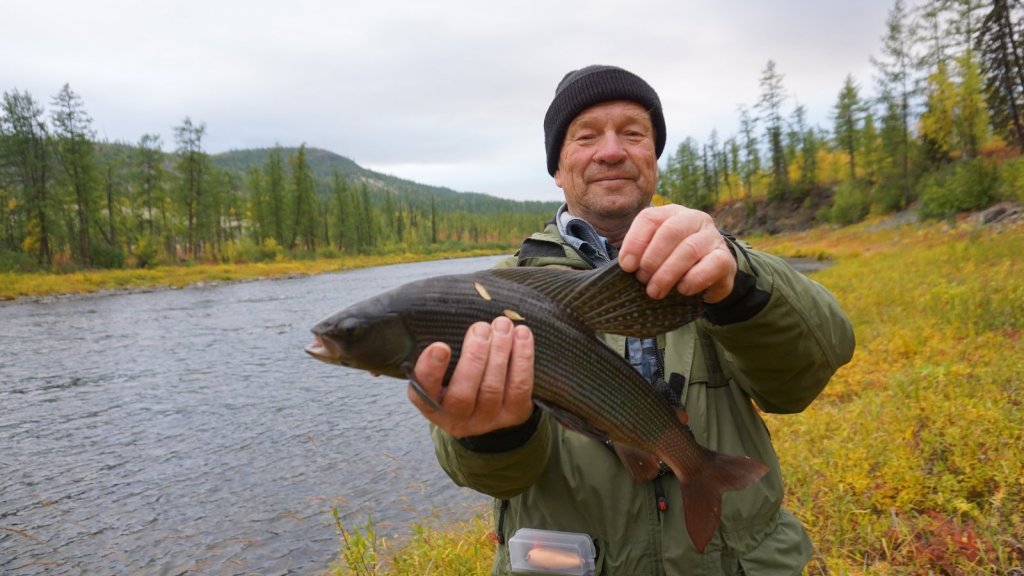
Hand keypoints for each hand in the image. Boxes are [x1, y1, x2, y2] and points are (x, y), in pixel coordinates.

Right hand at [407, 316, 534, 437]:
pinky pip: (519, 387)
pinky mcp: (515, 414)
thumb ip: (440, 352)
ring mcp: (487, 419)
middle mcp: (457, 418)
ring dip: (499, 352)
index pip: (424, 390)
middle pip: (463, 393)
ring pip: (493, 388)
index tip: (440, 346)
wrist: (490, 409)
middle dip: (475, 356)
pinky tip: (522, 335)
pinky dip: (522, 359)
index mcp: (432, 404)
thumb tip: (445, 317)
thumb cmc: (461, 378)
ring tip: (503, 325)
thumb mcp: (442, 372)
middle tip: (481, 327)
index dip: (431, 370)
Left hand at [618, 204, 735, 302]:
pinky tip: (682, 290)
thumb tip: (626, 266)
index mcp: (671, 213)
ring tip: (655, 292)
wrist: (709, 275)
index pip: (650, 218)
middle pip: (670, 231)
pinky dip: (693, 279)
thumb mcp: (654, 253)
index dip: (635, 242)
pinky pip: (711, 265)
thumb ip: (640, 254)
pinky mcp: (726, 258)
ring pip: (689, 249)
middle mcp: (694, 219)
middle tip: (642, 281)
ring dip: (668, 273)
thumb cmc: (673, 262)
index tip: (626, 266)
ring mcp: (713, 237)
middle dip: (652, 259)